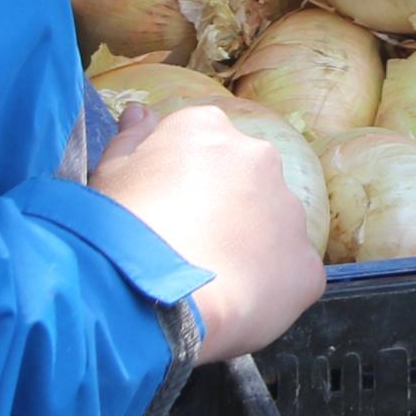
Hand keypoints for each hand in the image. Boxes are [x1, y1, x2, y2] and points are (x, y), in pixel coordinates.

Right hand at [94, 100, 323, 363]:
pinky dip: (269, 287)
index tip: (163, 211)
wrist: (154, 297)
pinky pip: (290, 271)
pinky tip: (236, 305)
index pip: (200, 144)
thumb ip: (130, 140)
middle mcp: (258, 156)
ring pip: (270, 225)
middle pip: (242, 181)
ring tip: (209, 281)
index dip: (180, 182)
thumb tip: (140, 110)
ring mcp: (289, 209)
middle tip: (186, 247)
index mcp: (207, 129)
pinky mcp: (307, 262)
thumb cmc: (120, 232)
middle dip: (221, 209)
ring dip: (248, 246)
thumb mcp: (108, 178)